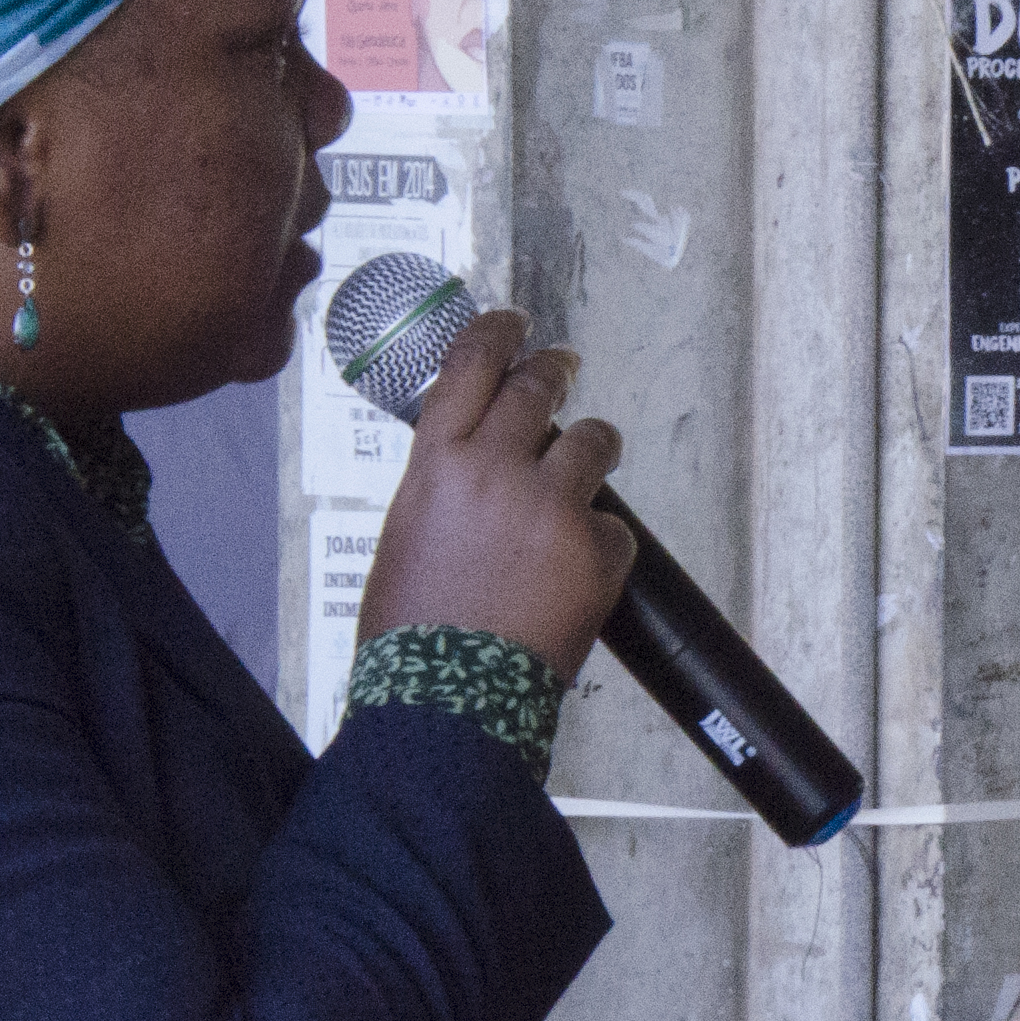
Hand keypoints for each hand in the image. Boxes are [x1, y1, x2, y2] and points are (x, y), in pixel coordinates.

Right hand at [353, 304, 637, 674]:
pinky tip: (575, 572)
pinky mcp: (597, 551)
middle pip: (540, 387)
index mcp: (439, 461)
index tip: (515, 323)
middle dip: (555, 368)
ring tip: (587, 462)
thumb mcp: (406, 532)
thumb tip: (472, 461)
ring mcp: (554, 507)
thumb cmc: (413, 628)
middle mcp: (498, 469)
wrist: (448, 697)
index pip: (472, 364)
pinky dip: (601, 542)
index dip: (499, 333)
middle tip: (562, 364)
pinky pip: (614, 525)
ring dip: (592, 446)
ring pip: (593, 441)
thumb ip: (443, 483)